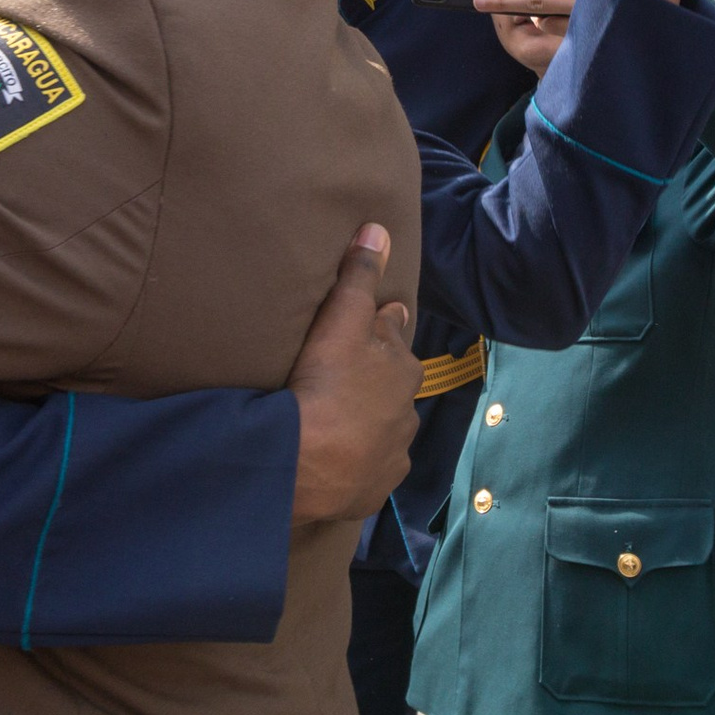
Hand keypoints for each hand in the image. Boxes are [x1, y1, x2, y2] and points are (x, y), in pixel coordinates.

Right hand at [287, 225, 419, 524]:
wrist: (308, 467)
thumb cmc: (325, 386)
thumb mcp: (339, 321)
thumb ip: (358, 277)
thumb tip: (379, 228)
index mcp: (401, 365)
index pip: (394, 332)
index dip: (380, 323)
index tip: (370, 320)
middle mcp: (406, 408)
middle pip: (393, 382)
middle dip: (378, 375)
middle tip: (348, 372)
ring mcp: (393, 451)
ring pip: (386, 425)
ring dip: (369, 419)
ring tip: (339, 419)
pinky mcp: (376, 486)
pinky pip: (371, 466)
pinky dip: (359, 459)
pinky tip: (339, 459)